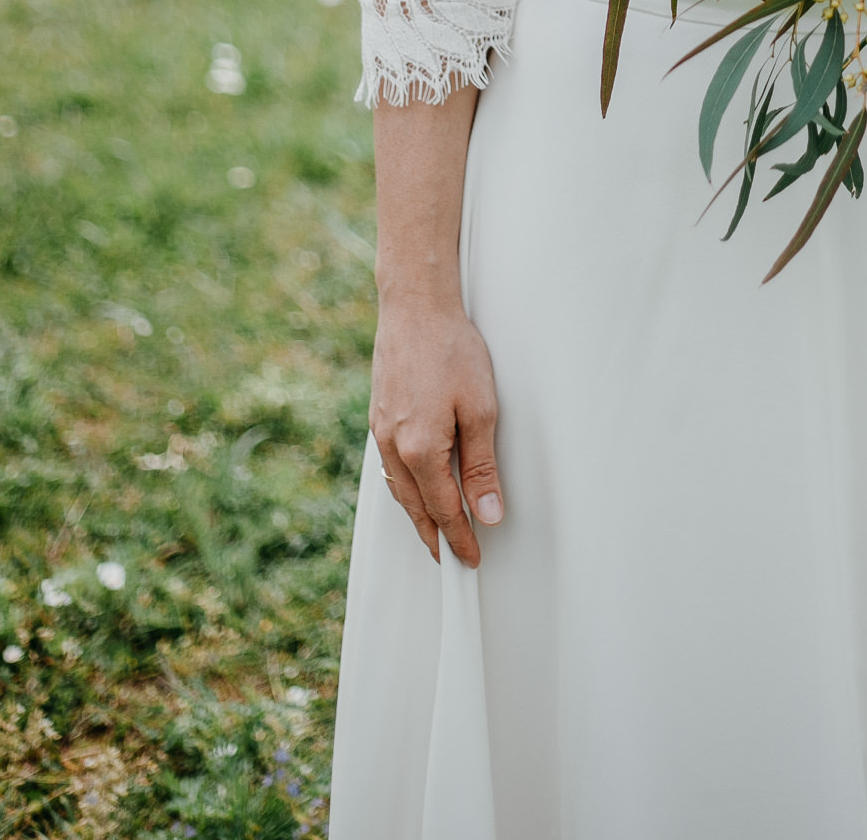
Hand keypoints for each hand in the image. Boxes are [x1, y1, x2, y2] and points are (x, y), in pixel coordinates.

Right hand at [369, 299, 502, 567]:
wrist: (414, 307)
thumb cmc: (451, 350)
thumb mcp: (480, 408)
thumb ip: (481, 465)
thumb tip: (488, 513)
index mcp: (420, 451)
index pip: (444, 510)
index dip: (461, 538)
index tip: (473, 559)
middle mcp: (393, 448)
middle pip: (416, 507)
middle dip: (435, 536)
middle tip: (450, 559)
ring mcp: (380, 432)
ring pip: (399, 489)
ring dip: (417, 515)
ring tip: (434, 532)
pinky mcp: (378, 416)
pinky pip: (389, 467)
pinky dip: (404, 488)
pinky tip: (413, 488)